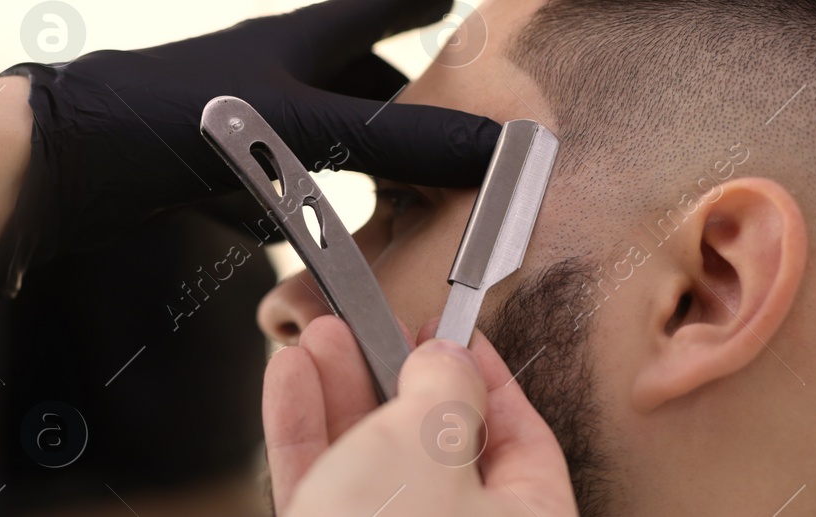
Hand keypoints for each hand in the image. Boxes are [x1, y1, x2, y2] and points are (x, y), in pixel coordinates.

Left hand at [0, 0, 501, 294]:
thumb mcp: (301, 126)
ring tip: (390, 183)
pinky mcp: (189, 174)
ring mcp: (223, 126)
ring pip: (302, 136)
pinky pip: (254, 186)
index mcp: (290, 44)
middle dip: (392, 97)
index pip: (369, 10)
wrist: (58, 161)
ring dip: (345, 158)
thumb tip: (505, 150)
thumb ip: (399, 140)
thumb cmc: (175, 121)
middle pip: (343, 81)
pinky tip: (299, 233)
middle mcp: (259, 77)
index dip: (412, 4)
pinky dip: (285, 206)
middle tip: (438, 116)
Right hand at [263, 317, 576, 515]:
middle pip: (438, 444)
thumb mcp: (430, 445)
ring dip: (341, 395)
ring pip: (371, 462)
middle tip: (373, 330)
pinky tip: (293, 383)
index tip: (451, 333)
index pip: (523, 436)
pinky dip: (306, 433)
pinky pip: (325, 485)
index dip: (485, 374)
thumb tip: (444, 362)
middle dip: (395, 376)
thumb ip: (443, 389)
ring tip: (320, 342)